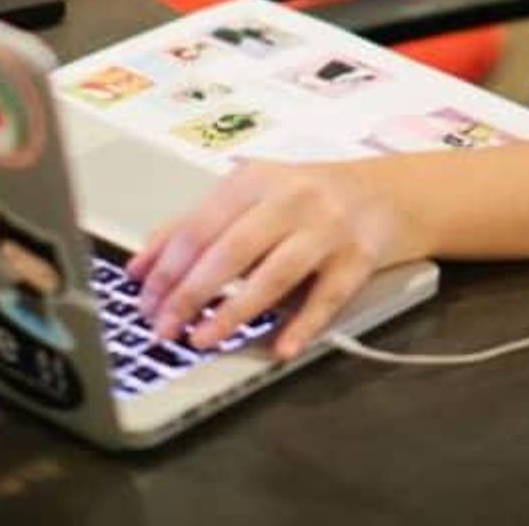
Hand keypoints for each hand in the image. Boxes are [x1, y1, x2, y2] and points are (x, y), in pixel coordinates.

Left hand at [128, 159, 426, 360]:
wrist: (388, 193)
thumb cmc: (308, 198)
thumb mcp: (251, 197)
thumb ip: (195, 226)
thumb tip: (140, 266)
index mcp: (255, 179)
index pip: (199, 226)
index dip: (167, 268)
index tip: (143, 302)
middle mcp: (291, 198)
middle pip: (231, 249)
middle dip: (190, 293)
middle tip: (164, 329)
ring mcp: (328, 228)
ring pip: (275, 274)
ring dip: (235, 312)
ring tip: (202, 340)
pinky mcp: (359, 258)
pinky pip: (327, 297)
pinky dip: (302, 325)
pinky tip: (279, 348)